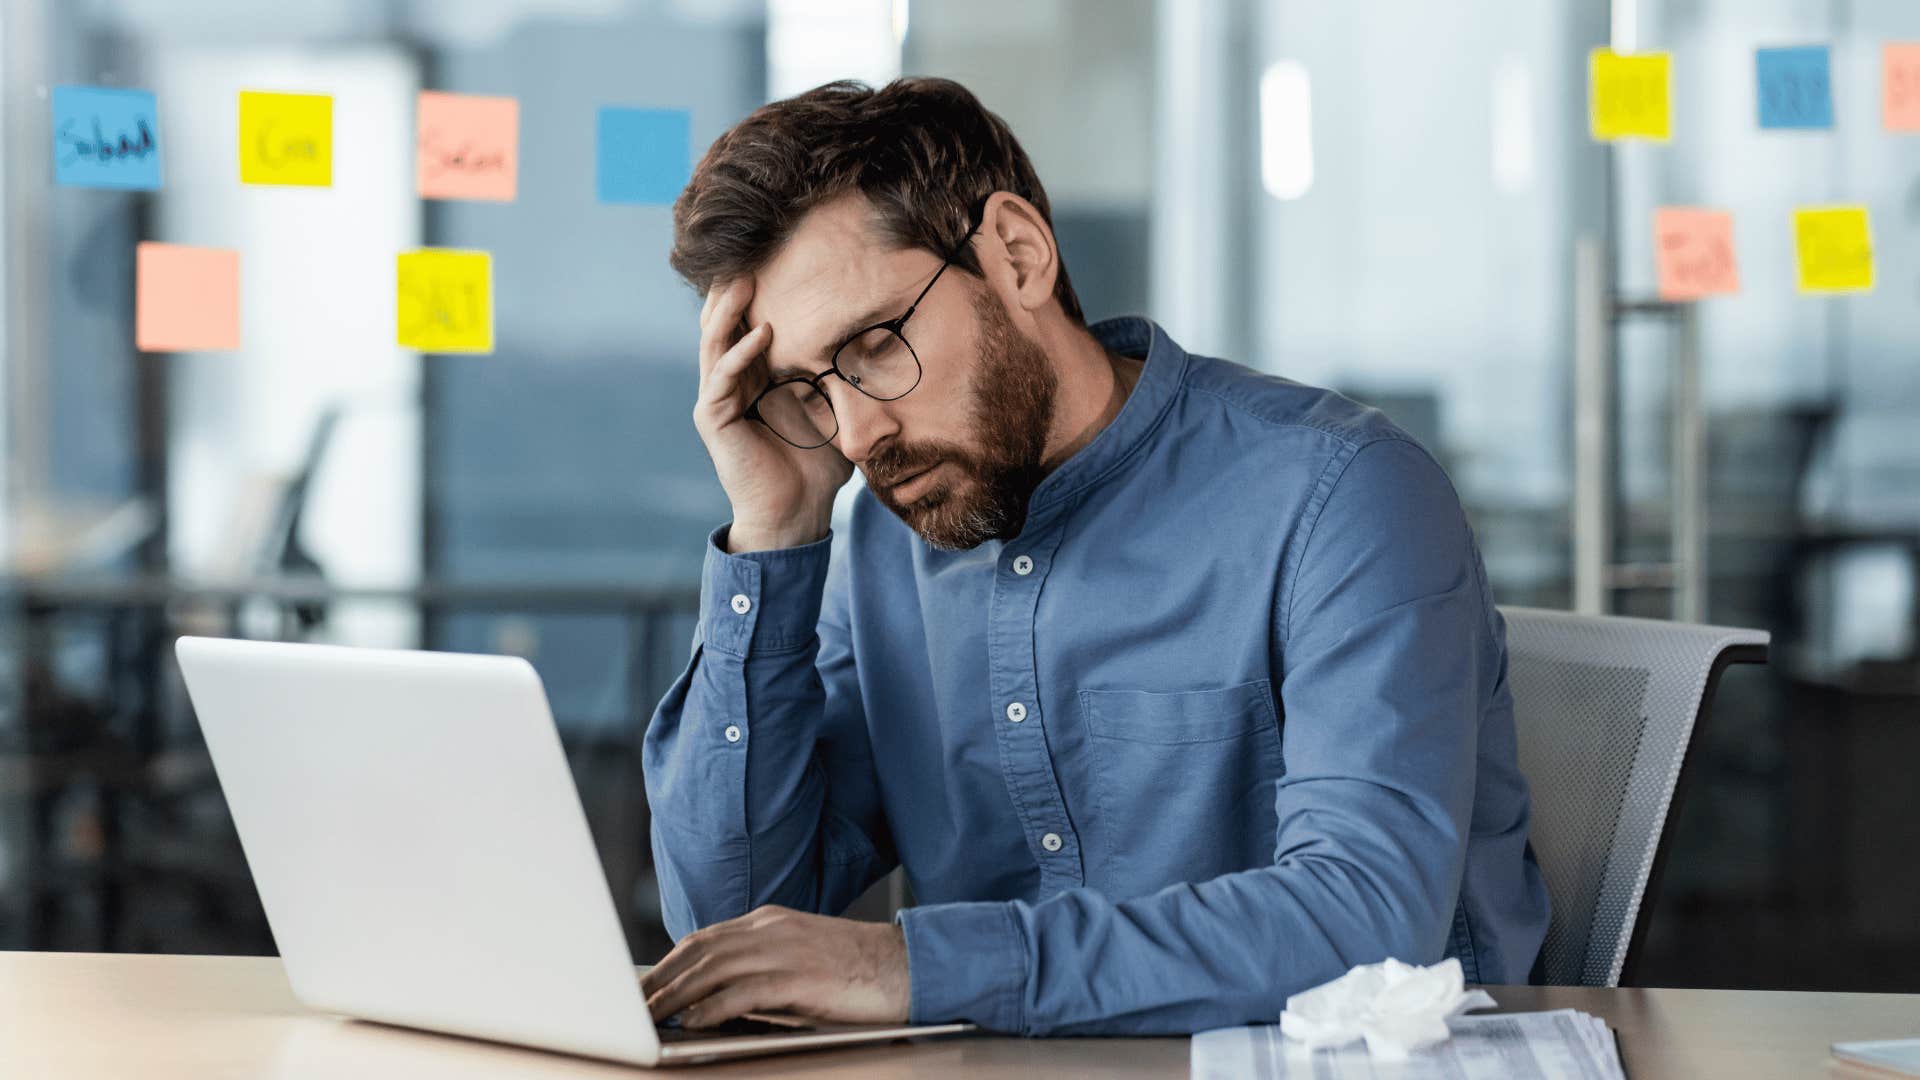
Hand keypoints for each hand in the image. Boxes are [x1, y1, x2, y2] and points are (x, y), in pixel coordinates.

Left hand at [641, 905, 909, 1028]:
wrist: (908, 964)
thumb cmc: (856, 970)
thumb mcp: (801, 956)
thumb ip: (761, 966)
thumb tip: (716, 998)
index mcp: (769, 921)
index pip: (703, 938)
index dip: (667, 963)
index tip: (643, 985)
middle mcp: (771, 929)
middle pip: (698, 950)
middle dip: (660, 979)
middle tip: (633, 1005)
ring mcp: (785, 950)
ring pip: (712, 968)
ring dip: (675, 995)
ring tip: (650, 1017)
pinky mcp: (800, 977)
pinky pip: (744, 991)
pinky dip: (712, 1007)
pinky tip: (694, 1022)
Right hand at [692, 279, 854, 551]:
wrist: (797, 515)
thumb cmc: (817, 467)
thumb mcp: (835, 410)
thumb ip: (843, 378)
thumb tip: (884, 342)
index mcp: (753, 377)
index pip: (745, 323)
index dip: (753, 292)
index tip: (773, 257)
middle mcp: (729, 383)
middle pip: (722, 323)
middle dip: (732, 289)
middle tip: (749, 252)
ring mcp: (717, 400)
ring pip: (714, 343)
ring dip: (727, 310)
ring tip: (744, 279)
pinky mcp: (714, 420)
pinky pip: (721, 378)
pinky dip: (740, 353)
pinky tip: (762, 332)